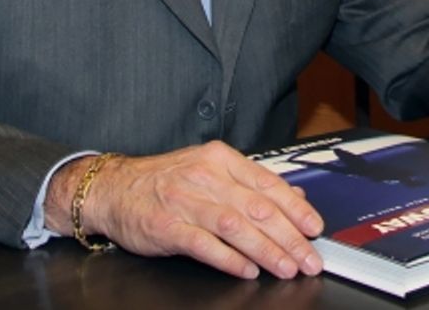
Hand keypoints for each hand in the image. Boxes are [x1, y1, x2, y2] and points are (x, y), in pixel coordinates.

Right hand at [45, 142, 324, 278]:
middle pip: (257, 208)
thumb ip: (251, 182)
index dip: (295, 208)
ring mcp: (185, 201)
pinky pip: (204, 245)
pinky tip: (247, 270)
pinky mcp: (167, 227)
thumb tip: (295, 195)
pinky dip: (229, 258)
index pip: (267, 183)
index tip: (314, 228)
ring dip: (266, 250)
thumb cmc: (165, 180)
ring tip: (287, 267)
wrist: (113, 188)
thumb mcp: (210, 169)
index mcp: (220, 159)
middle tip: (309, 258)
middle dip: (289, 237)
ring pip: (235, 226)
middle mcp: (205, 177)